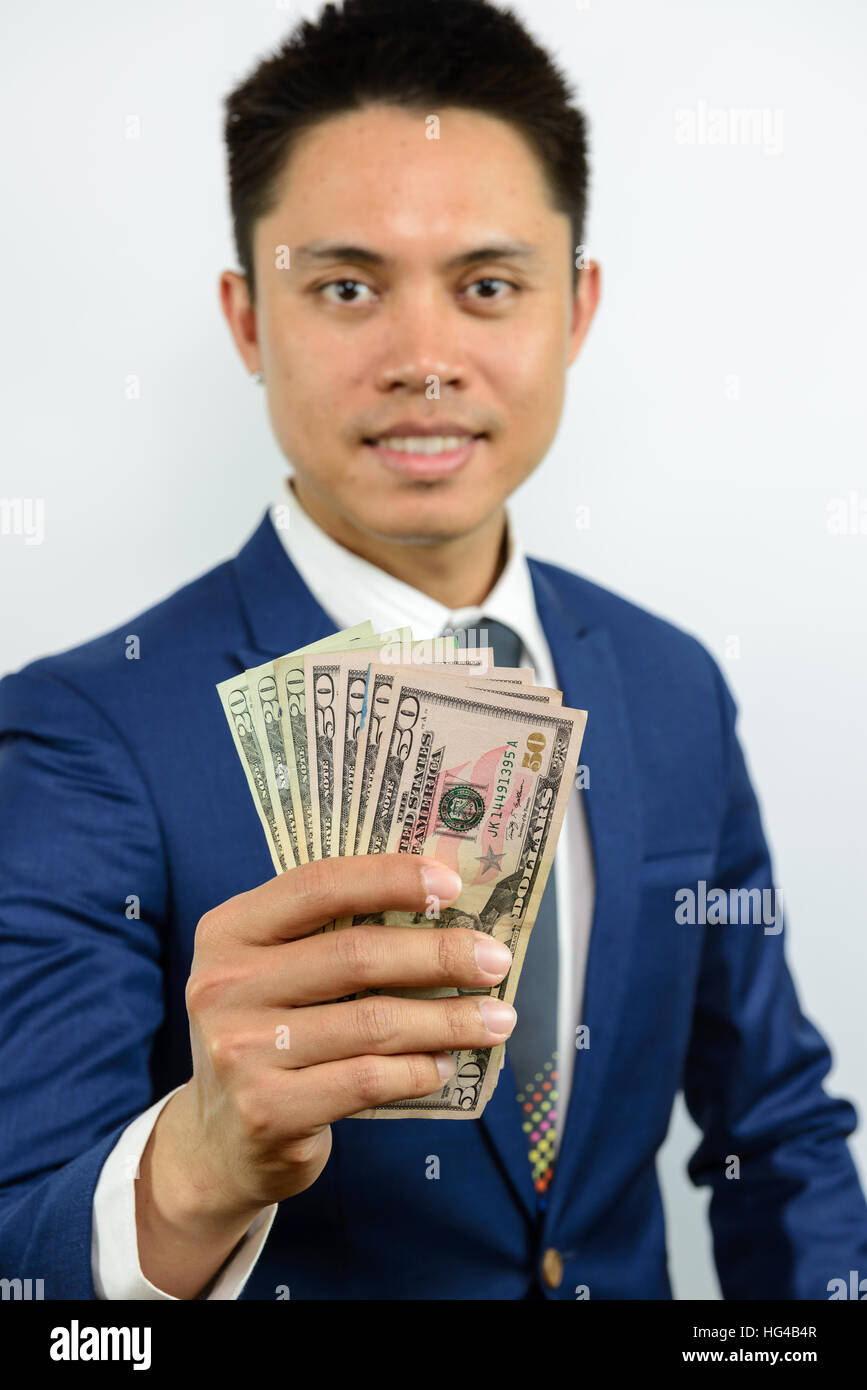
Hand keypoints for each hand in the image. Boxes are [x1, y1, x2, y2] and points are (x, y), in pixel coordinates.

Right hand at [141, 854, 515, 1291]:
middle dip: (440, 954)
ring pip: (373, 1023)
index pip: (319, 885)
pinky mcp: (267, 1111)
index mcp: (230, 930)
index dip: (391, 877)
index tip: (454, 884)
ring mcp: (240, 1050)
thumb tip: (443, 904)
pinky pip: (367, 1080)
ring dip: (449, 1020)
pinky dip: (419, 1070)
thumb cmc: (268, 1035)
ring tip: (498, 1019)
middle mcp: (225, 985)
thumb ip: (331, 935)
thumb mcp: (273, 972)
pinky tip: (446, 1065)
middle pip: (356, 955)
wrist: (217, 1142)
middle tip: (496, 961)